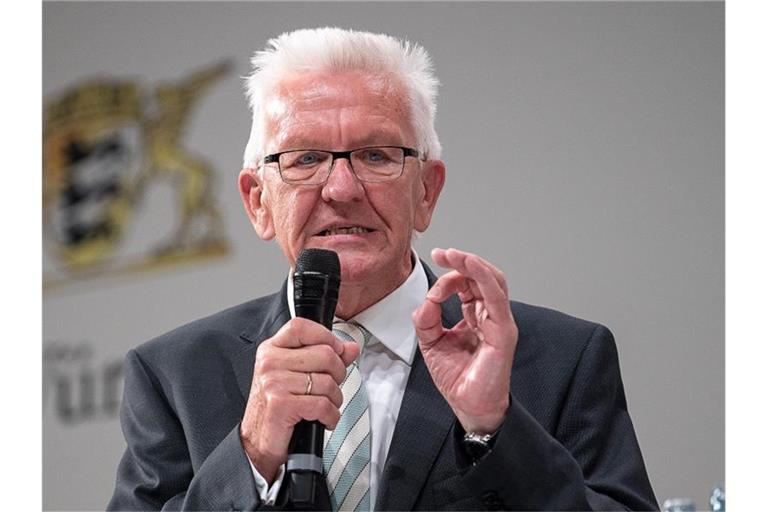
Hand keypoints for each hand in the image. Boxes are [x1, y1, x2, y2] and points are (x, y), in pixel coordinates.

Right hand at [240, 317, 359, 482]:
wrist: (258, 443)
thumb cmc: (279, 407)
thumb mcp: (298, 376)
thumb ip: (325, 357)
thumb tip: (351, 348)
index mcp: (271, 350)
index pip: (302, 326)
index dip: (326, 337)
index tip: (336, 352)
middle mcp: (270, 362)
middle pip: (325, 354)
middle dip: (338, 374)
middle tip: (330, 388)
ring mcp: (274, 382)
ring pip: (328, 382)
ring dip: (335, 399)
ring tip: (324, 406)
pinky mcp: (281, 404)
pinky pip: (323, 404)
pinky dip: (330, 416)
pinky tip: (323, 420)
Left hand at [412, 248, 517, 433]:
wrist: (469, 406)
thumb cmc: (457, 377)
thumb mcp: (431, 342)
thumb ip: (427, 319)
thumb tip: (427, 299)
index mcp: (476, 316)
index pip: (467, 284)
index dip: (449, 276)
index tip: (431, 282)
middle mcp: (490, 315)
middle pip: (481, 276)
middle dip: (461, 261)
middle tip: (441, 253)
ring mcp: (499, 322)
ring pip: (492, 280)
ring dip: (471, 263)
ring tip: (453, 255)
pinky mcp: (503, 331)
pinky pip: (496, 297)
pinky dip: (483, 277)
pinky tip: (470, 265)